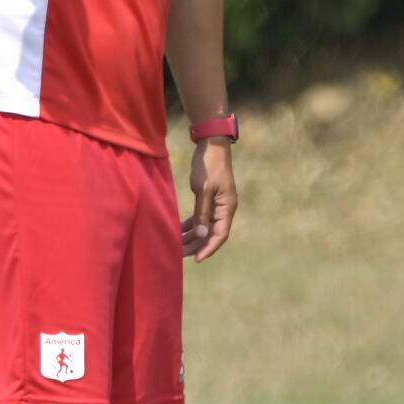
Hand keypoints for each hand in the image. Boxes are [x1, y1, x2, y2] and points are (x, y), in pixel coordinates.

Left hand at [181, 140, 237, 260]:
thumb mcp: (203, 189)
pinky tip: (179, 229)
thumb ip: (202, 212)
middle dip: (197, 245)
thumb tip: (201, 234)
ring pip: (205, 226)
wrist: (211, 144)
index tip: (196, 259)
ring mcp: (217, 203)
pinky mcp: (210, 197)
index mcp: (227, 207)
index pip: (220, 234)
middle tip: (180, 254)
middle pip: (212, 233)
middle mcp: (224, 208)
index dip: (209, 248)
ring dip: (193, 236)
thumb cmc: (208, 165)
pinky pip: (201, 216)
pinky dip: (191, 224)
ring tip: (177, 245)